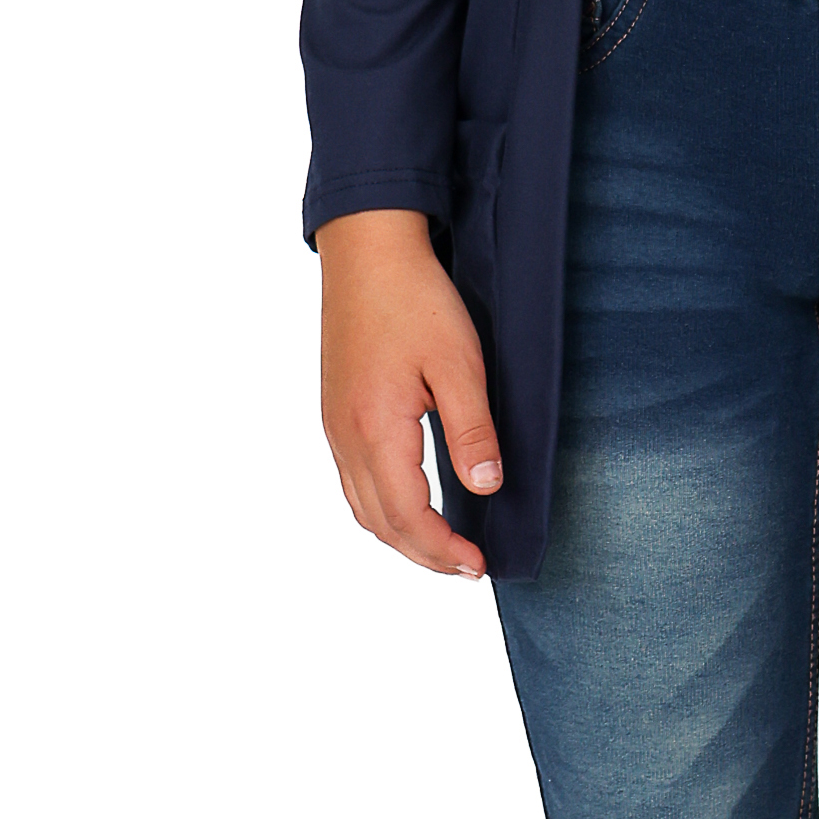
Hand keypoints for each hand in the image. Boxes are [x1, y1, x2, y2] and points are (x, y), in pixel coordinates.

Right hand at [314, 209, 500, 576]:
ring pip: (360, 505)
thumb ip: (472, 428)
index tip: (479, 565)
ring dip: (400, 535)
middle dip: (422, 554)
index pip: (409, 515)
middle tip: (466, 568)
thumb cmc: (414, 298)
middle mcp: (345, 435)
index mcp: (376, 428)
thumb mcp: (458, 362)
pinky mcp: (335, 411)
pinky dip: (382, 508)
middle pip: (379, 523)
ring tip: (442, 546)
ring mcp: (334, 425)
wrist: (366, 251)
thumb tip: (485, 486)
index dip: (443, 550)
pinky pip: (352, 480)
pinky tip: (410, 503)